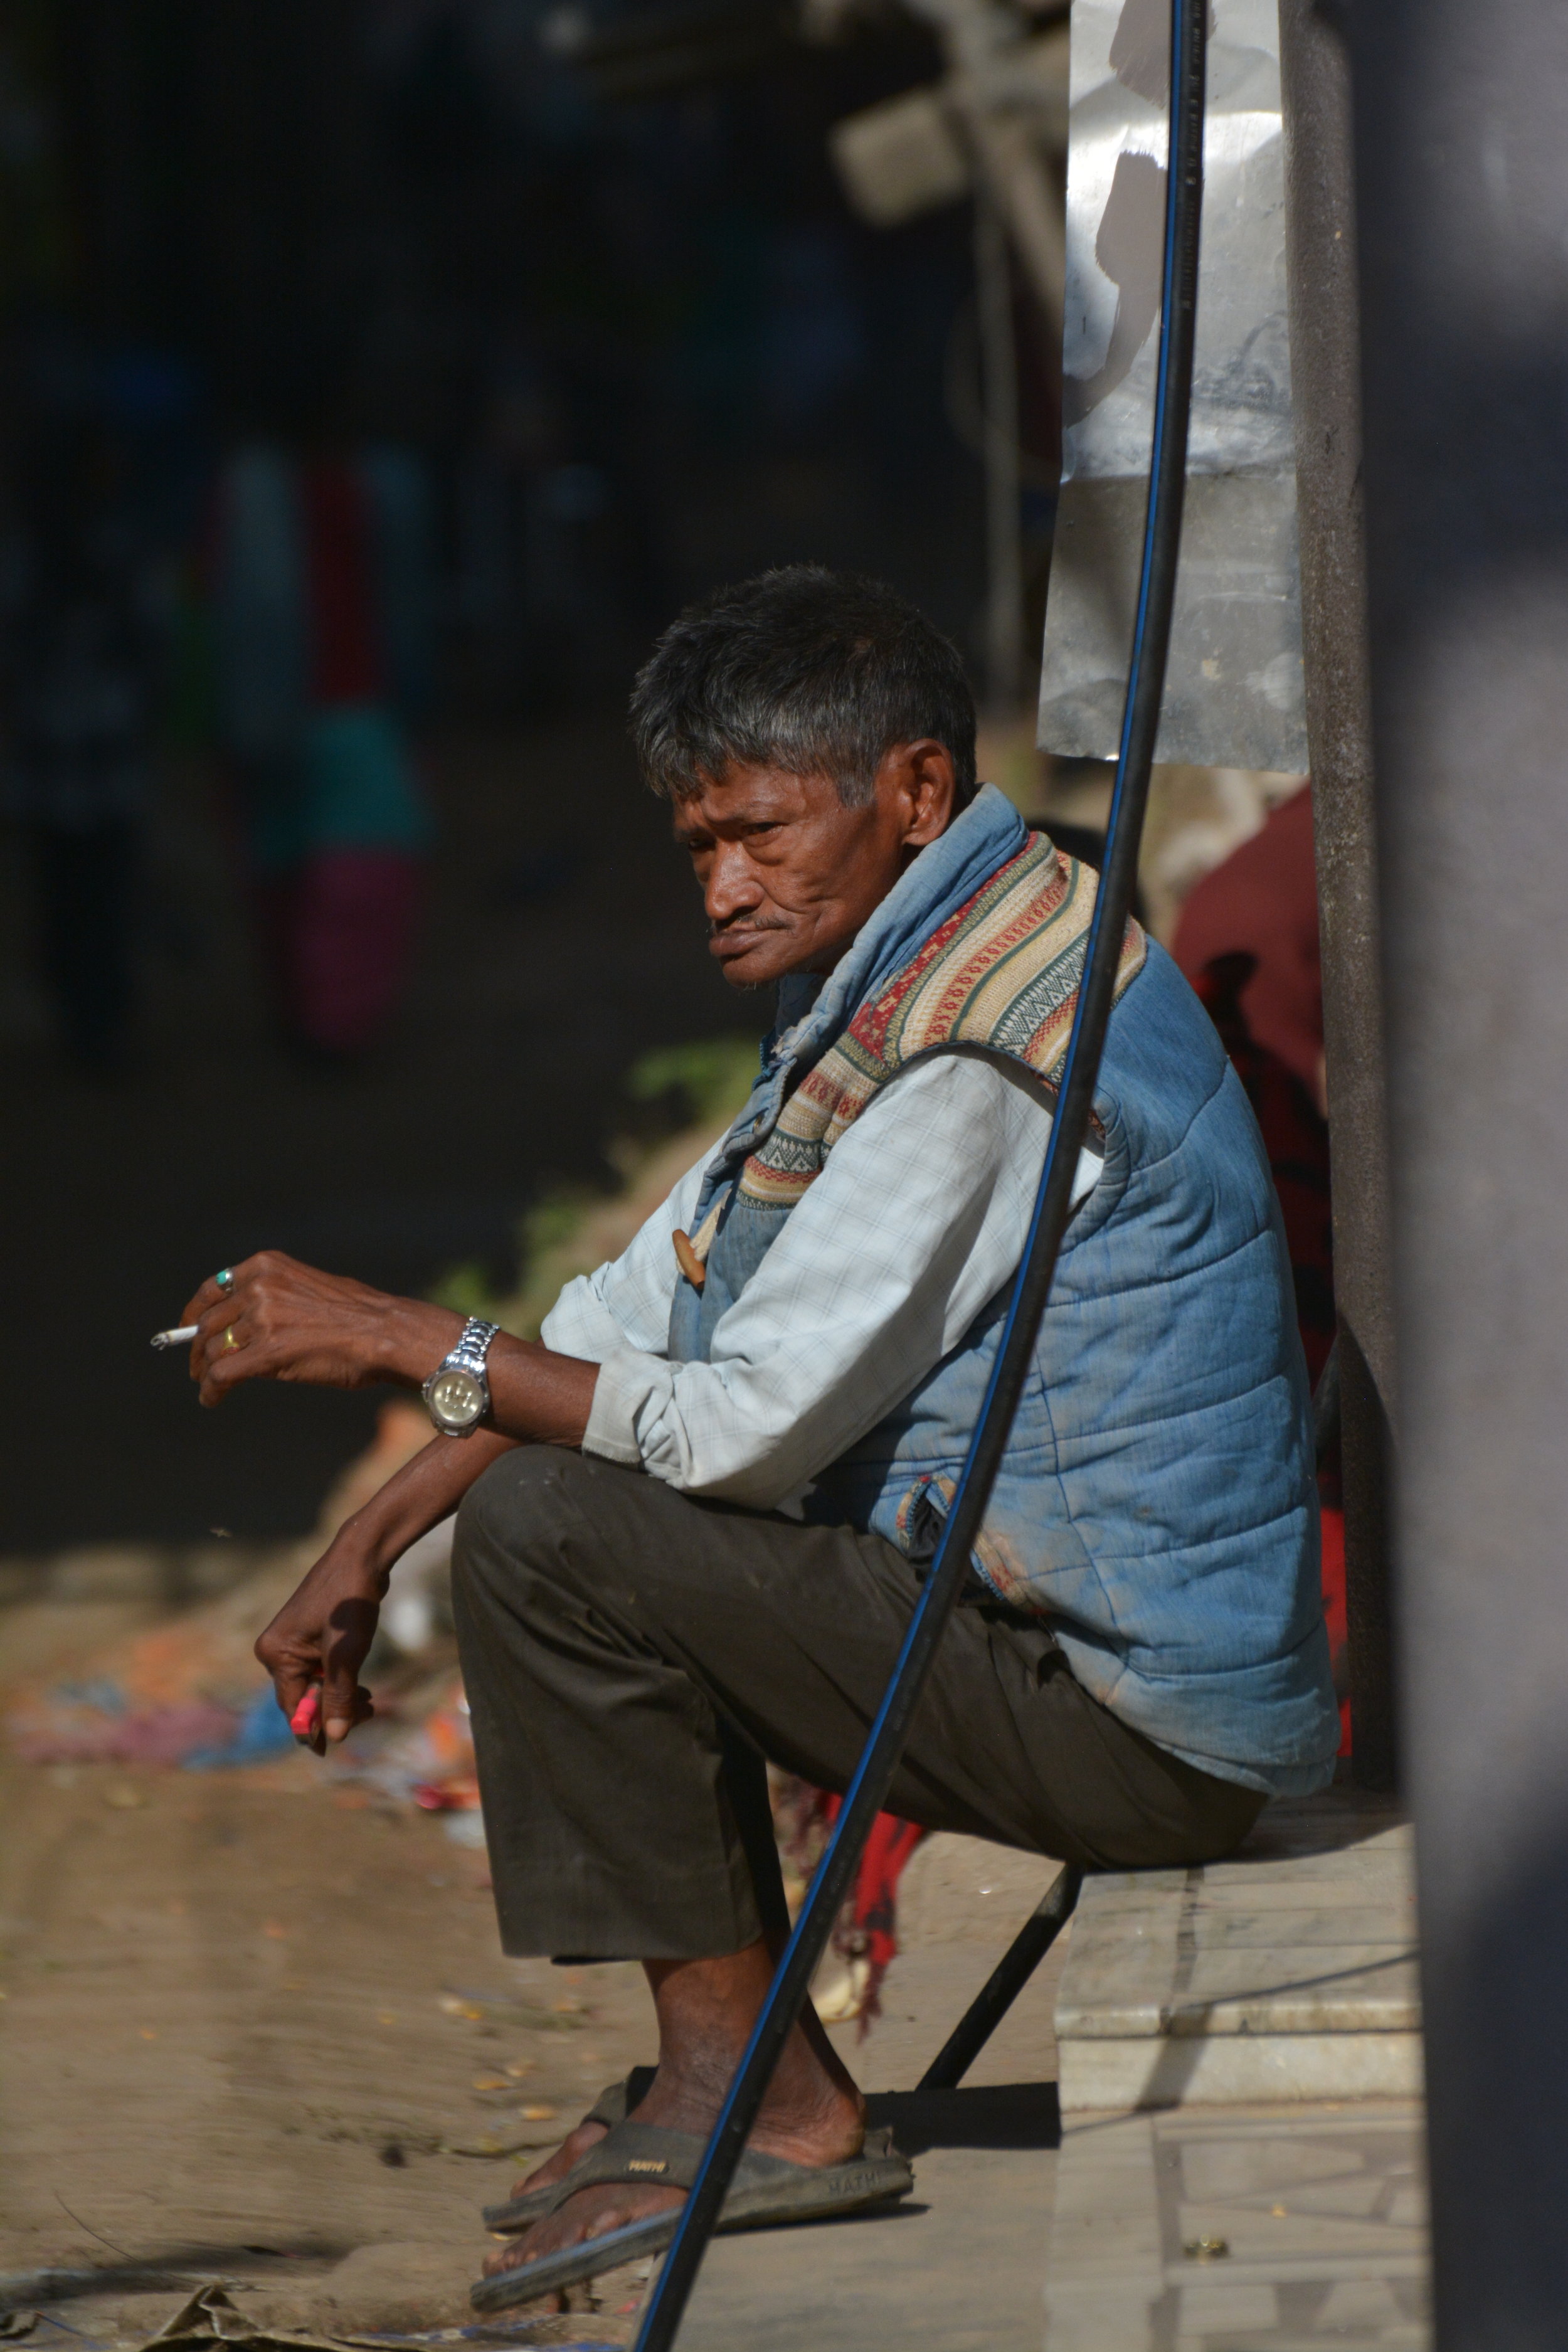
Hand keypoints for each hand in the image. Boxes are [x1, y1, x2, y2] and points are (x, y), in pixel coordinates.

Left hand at [181, 1251, 461, 1405]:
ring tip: (209, 1387)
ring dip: (207, 1372)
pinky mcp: (266, 1352)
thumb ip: (274, 1296)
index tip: (188, 1328)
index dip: (194, 1312)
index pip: (213, 1287)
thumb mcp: (308, 1289)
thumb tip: (243, 1324)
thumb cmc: (358, 1317)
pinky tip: (212, 1400)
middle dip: (198, 1349)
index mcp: (267, 1266)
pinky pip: (222, 1374)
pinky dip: (211, 1390)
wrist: (386, 1334)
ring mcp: (262, 1318)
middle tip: (197, 1368)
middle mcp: (259, 1287)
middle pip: (209, 1323)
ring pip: (213, 1350)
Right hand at [255, 1533, 384, 1749]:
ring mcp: (293, 1642)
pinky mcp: (310, 1636)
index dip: (312, 1730)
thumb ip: (339, 1694)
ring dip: (341, 1698)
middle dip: (334, 1710)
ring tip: (371, 1701)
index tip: (331, 1752)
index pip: (292, 1706)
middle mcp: (277, 1650)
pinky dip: (341, 1682)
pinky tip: (362, 1688)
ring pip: (316, 1686)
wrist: (362, 1556)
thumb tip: (335, 1735)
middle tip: (370, 1712)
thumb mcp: (347, 1653)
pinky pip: (322, 1671)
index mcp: (276, 1654)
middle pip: (304, 1698)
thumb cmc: (350, 1600)